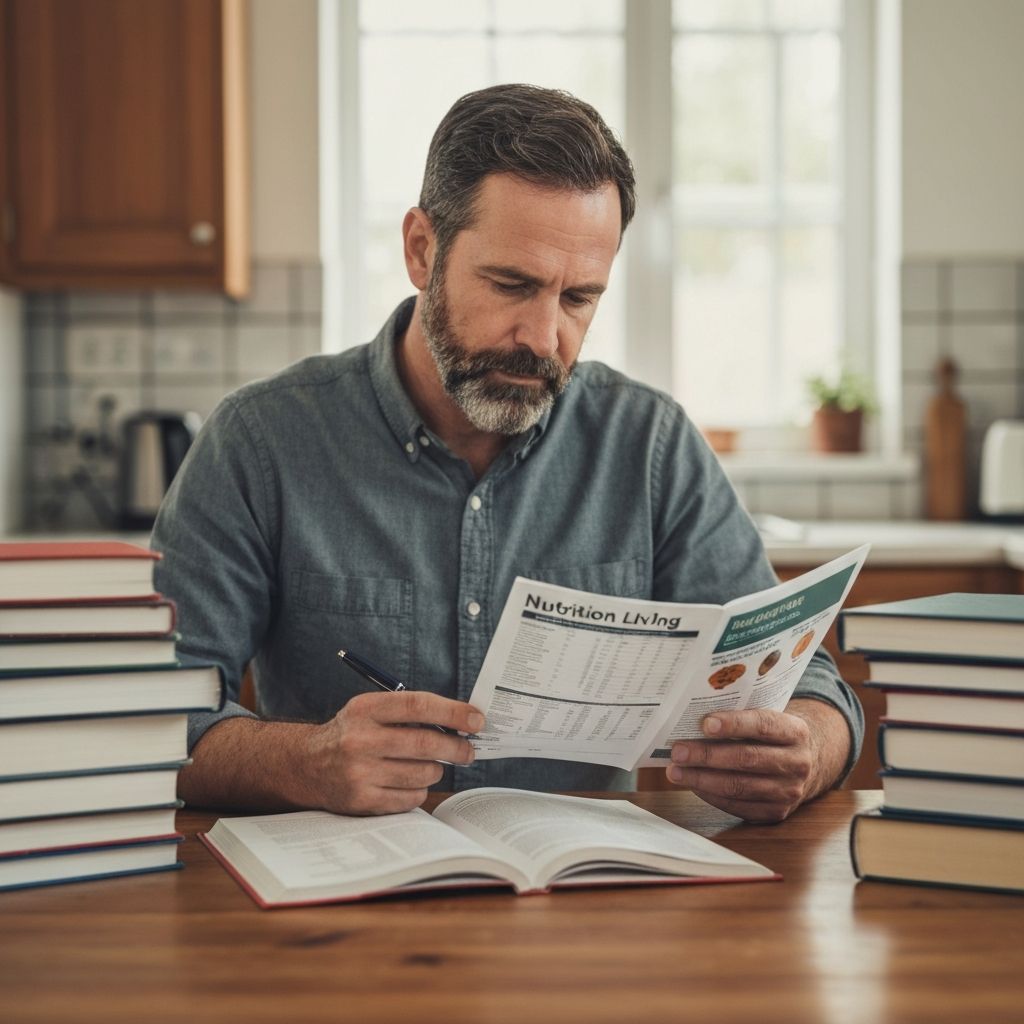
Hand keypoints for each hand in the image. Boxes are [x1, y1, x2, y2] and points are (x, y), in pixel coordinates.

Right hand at [302, 691, 481, 815]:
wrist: (306, 765)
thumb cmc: (351, 733)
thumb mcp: (370, 710)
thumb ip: (408, 712)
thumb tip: (461, 721)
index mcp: (365, 709)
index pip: (418, 705)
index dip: (453, 712)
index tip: (477, 720)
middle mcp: (360, 740)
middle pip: (425, 743)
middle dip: (456, 747)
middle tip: (469, 750)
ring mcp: (359, 773)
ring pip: (422, 773)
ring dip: (437, 769)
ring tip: (432, 765)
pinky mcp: (362, 801)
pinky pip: (411, 798)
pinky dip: (420, 790)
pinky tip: (411, 782)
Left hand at [666, 700, 848, 822]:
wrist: (806, 763)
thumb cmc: (772, 735)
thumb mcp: (769, 717)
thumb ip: (742, 715)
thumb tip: (694, 717)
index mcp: (796, 731)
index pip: (763, 725)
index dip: (733, 724)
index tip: (704, 723)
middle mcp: (797, 763)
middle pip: (747, 758)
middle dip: (707, 755)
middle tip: (678, 751)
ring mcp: (789, 792)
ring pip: (739, 786)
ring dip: (702, 779)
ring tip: (676, 771)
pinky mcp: (775, 812)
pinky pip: (737, 805)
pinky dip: (710, 795)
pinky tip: (693, 785)